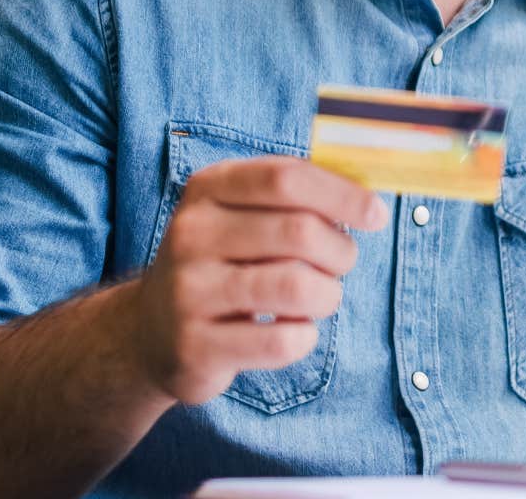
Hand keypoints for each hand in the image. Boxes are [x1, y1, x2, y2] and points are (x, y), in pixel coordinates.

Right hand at [117, 156, 388, 404]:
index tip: (376, 214)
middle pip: (300, 232)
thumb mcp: (241, 215)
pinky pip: (281, 340)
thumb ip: (296, 199)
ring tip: (320, 298)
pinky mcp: (195, 346)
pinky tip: (293, 331)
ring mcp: (188, 291)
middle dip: (340, 251)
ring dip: (328, 295)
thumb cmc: (222, 263)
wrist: (150, 331)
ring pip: (297, 287)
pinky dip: (305, 337)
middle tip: (340, 265)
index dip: (342, 194)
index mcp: (208, 189)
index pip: (286, 178)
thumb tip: (367, 203)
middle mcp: (191, 234)